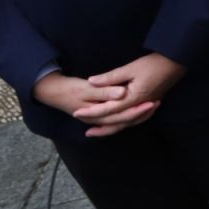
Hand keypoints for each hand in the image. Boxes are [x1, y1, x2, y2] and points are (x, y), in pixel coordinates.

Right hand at [33, 71, 154, 136]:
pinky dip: (129, 115)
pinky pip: (118, 119)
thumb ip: (105, 91)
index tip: (152, 102)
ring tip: (153, 105)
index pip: (122, 115)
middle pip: (125, 120)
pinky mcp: (100, 115)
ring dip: (137, 115)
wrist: (50, 90)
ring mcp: (99, 119)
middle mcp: (100, 120)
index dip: (138, 109)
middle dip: (142, 113)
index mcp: (97, 114)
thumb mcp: (86, 87)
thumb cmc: (68, 88)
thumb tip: (122, 94)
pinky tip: (138, 110)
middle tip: (157, 102)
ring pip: (122, 121)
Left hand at [79, 53, 184, 136]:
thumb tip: (91, 81)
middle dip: (99, 125)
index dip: (91, 112)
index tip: (76, 113)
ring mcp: (145, 107)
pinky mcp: (149, 104)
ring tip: (97, 131)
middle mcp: (139, 106)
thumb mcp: (130, 68)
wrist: (176, 63)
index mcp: (132, 98)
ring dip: (111, 128)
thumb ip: (110, 77)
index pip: (108, 109)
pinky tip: (119, 123)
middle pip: (116, 121)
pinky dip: (125, 124)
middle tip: (84, 129)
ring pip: (126, 123)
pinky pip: (135, 120)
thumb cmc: (153, 64)